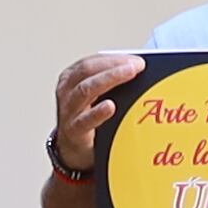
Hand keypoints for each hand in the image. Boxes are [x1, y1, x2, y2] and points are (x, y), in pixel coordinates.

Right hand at [52, 54, 144, 174]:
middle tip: (136, 66)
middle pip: (87, 72)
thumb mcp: (97, 95)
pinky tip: (111, 106)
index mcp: (72, 77)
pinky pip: (84, 120)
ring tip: (128, 74)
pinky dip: (98, 112)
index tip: (136, 60)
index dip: (114, 58)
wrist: (74, 149)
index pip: (92, 62)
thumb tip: (140, 69)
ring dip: (109, 79)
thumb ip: (112, 82)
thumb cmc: (88, 116)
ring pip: (85, 90)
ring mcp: (69, 110)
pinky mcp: (74, 130)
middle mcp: (67, 91)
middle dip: (113, 66)